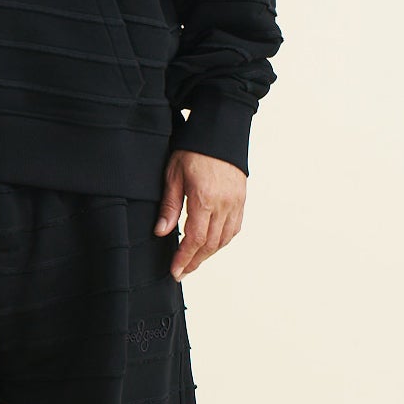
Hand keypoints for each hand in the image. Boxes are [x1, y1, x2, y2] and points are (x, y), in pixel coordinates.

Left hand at [154, 150, 245, 279]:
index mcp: (204, 199)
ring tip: (194, 261)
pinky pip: (235, 228)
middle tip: (182, 272)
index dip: (184, 258)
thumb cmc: (193, 149)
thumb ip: (169, 206)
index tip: (175, 271)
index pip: (194, 238)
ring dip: (209, 254)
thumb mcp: (173, 174)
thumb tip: (161, 232)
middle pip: (210, 244)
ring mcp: (236, 202)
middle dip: (195, 261)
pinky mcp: (241, 199)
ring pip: (224, 239)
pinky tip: (211, 245)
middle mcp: (224, 204)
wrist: (220, 131)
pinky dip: (223, 241)